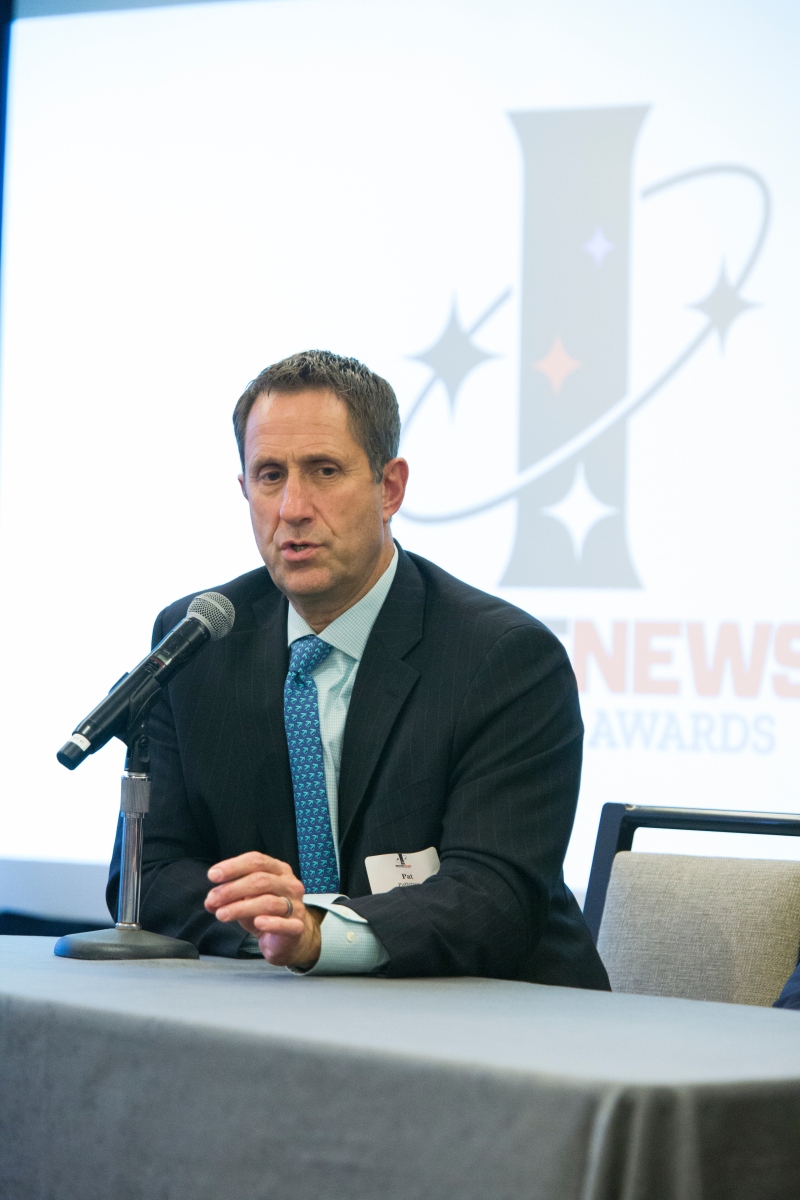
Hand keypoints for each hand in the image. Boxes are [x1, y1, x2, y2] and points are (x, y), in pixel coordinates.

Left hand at [205, 852, 323, 967]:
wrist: (289, 939)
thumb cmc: (266, 913)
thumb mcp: (246, 900)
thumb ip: (230, 896)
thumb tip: (210, 900)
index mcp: (278, 870)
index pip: (256, 861)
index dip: (233, 866)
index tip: (212, 875)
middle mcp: (289, 884)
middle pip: (261, 880)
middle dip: (232, 889)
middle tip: (212, 899)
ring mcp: (296, 906)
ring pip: (268, 902)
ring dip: (240, 907)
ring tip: (221, 914)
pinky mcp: (297, 928)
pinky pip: (285, 924)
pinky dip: (271, 923)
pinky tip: (257, 923)